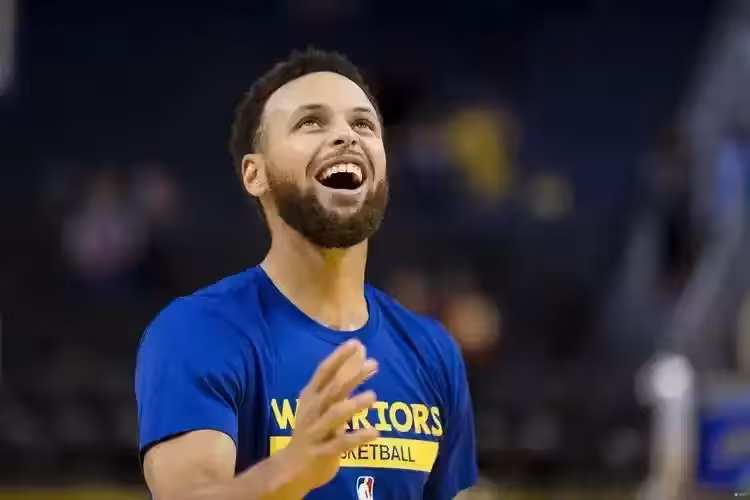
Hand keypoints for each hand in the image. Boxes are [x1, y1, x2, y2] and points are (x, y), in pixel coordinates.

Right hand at [281, 339, 378, 493]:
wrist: (291, 467)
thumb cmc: (312, 429)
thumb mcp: (321, 404)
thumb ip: (340, 382)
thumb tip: (360, 354)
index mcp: (310, 397)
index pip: (324, 371)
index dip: (339, 356)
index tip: (356, 342)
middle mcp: (312, 411)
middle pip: (332, 389)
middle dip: (352, 375)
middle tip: (373, 364)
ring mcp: (316, 432)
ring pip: (334, 415)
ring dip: (354, 405)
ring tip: (373, 397)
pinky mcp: (322, 453)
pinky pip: (341, 444)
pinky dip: (358, 437)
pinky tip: (375, 432)